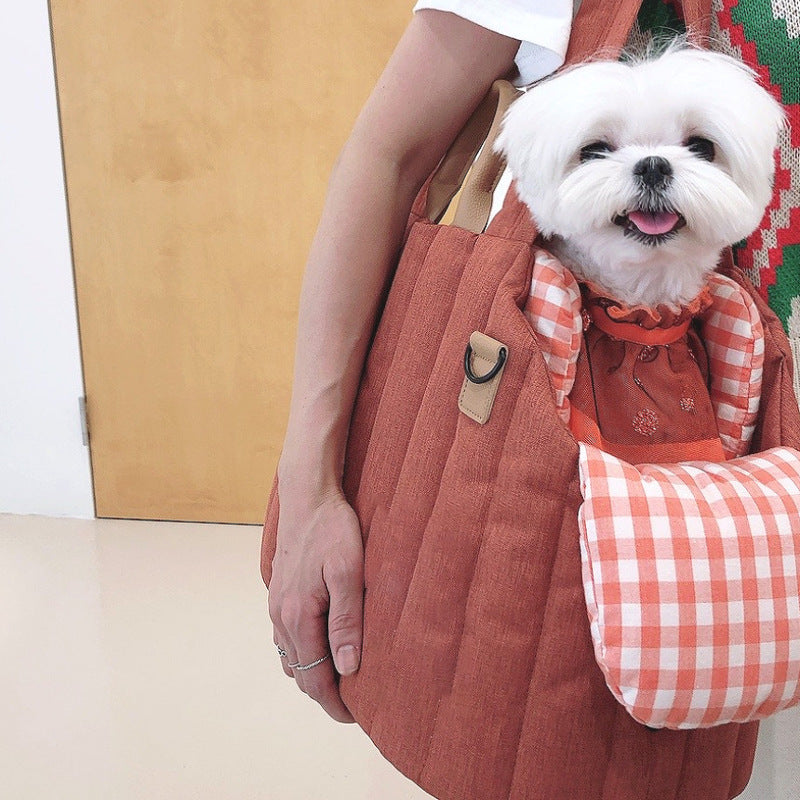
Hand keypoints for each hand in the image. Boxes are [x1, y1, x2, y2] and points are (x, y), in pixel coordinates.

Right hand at [268, 489, 363, 722]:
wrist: (307, 496)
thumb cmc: (333, 529)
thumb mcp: (350, 572)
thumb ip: (347, 621)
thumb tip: (349, 669)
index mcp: (298, 616)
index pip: (315, 678)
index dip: (335, 703)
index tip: (357, 716)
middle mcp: (281, 617)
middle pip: (300, 673)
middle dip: (325, 693)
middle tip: (355, 703)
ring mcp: (276, 606)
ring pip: (291, 658)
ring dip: (313, 674)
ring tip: (342, 679)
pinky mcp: (278, 595)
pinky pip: (286, 639)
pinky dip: (303, 653)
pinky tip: (322, 647)